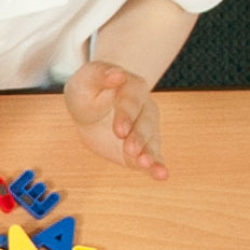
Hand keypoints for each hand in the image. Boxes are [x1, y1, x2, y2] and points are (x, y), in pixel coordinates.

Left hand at [63, 62, 168, 177]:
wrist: (90, 109)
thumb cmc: (88, 90)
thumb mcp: (87, 80)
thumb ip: (100, 75)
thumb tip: (117, 75)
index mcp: (132, 88)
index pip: (132, 101)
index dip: (127, 115)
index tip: (120, 130)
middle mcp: (144, 109)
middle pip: (144, 123)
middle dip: (138, 137)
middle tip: (131, 149)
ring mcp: (144, 130)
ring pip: (150, 142)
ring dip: (149, 154)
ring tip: (147, 164)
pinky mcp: (140, 149)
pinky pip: (151, 157)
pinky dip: (156, 166)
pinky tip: (162, 175)